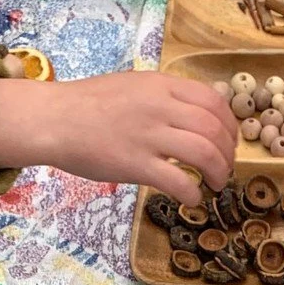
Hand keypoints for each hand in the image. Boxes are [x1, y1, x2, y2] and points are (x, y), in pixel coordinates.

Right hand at [0, 71, 237, 204]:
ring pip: (204, 153)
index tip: (228, 143)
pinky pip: (180, 181)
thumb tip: (193, 117)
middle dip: (228, 154)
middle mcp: (159, 106)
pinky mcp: (137, 164)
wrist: (54, 119)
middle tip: (224, 170)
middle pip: (214, 129)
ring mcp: (148, 135)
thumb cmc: (89, 107)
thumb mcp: (133, 87)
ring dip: (219, 173)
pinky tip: (192, 199)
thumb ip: (163, 97)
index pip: (213, 101)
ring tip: (215, 185)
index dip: (229, 126)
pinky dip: (194, 194)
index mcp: (160, 85)